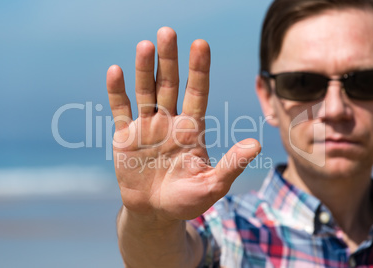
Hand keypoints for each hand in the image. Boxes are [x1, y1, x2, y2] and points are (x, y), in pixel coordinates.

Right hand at [106, 27, 260, 221]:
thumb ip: (231, 164)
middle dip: (170, 59)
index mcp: (191, 129)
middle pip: (170, 84)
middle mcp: (169, 121)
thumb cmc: (187, 200)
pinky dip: (117, 92)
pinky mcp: (125, 136)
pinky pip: (120, 110)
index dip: (199, 70)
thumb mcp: (212, 185)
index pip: (197, 92)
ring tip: (145, 45)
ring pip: (145, 91)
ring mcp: (146, 126)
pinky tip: (116, 71)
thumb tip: (256, 144)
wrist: (155, 212)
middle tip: (168, 32)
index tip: (200, 44)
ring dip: (145, 69)